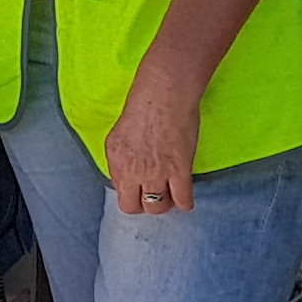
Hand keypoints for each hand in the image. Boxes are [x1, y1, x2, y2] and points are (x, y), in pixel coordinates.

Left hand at [102, 57, 203, 217]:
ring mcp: (156, 173)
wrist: (165, 94)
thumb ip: (122, 157)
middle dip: (143, 205)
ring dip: (164, 204)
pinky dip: (185, 203)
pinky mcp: (179, 171)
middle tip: (153, 197)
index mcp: (116, 161)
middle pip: (134, 207)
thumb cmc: (143, 105)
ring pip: (157, 207)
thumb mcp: (119, 134)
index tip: (138, 190)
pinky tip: (185, 200)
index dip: (130, 193)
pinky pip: (182, 200)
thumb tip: (127, 173)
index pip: (119, 193)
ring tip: (169, 197)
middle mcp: (133, 171)